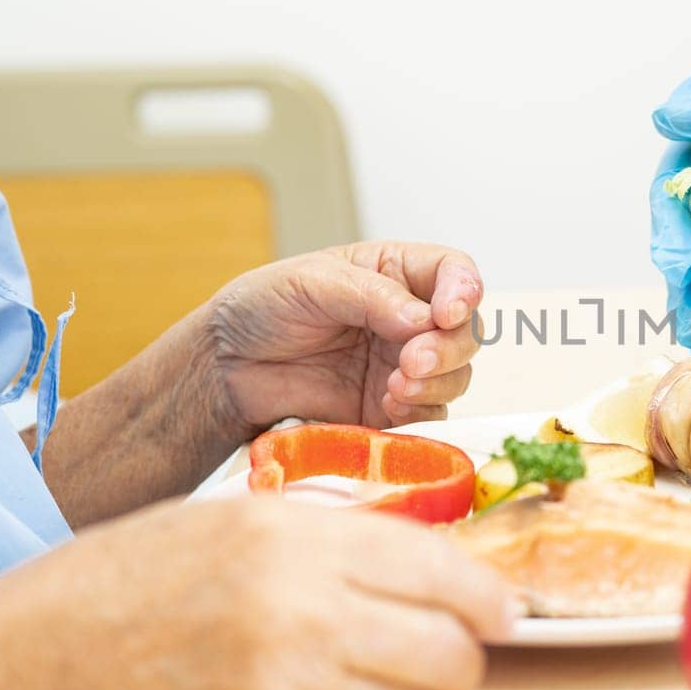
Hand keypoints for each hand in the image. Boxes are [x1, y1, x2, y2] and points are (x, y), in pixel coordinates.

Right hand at [0, 496, 512, 689]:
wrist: (37, 667)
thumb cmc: (131, 582)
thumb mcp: (239, 522)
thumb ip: (335, 537)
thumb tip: (428, 560)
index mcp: (297, 537)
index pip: (443, 570)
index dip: (488, 597)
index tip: (502, 609)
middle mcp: (301, 610)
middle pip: (448, 650)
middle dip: (464, 653)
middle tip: (451, 649)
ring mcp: (285, 688)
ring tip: (383, 677)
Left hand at [206, 241, 483, 431]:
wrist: (224, 367)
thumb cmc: (263, 308)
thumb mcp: (312, 282)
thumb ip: (372, 297)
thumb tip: (427, 321)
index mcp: (397, 273)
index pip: (455, 274)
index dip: (464, 292)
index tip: (447, 315)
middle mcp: (410, 319)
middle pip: (466, 332)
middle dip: (449, 349)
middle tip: (412, 363)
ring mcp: (403, 366)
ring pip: (456, 377)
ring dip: (437, 384)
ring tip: (394, 387)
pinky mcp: (390, 409)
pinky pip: (428, 416)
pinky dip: (419, 414)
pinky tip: (387, 407)